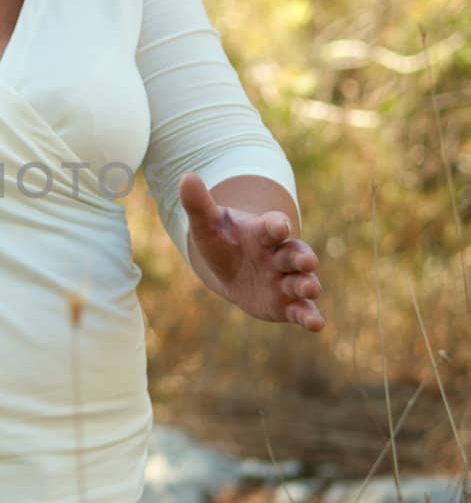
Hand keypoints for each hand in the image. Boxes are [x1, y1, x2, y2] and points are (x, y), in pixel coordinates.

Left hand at [179, 172, 323, 331]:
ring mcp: (286, 280)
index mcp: (263, 232)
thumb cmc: (222, 242)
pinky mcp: (287, 304)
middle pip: (295, 253)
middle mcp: (280, 255)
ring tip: (312, 289)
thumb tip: (186, 177)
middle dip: (302, 257)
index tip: (280, 226)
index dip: (277, 225)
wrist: (231, 270)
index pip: (274, 226)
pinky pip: (301, 310)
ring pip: (302, 281)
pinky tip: (316, 325)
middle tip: (309, 262)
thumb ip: (199, 204)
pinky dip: (309, 316)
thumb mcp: (207, 224)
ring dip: (308, 285)